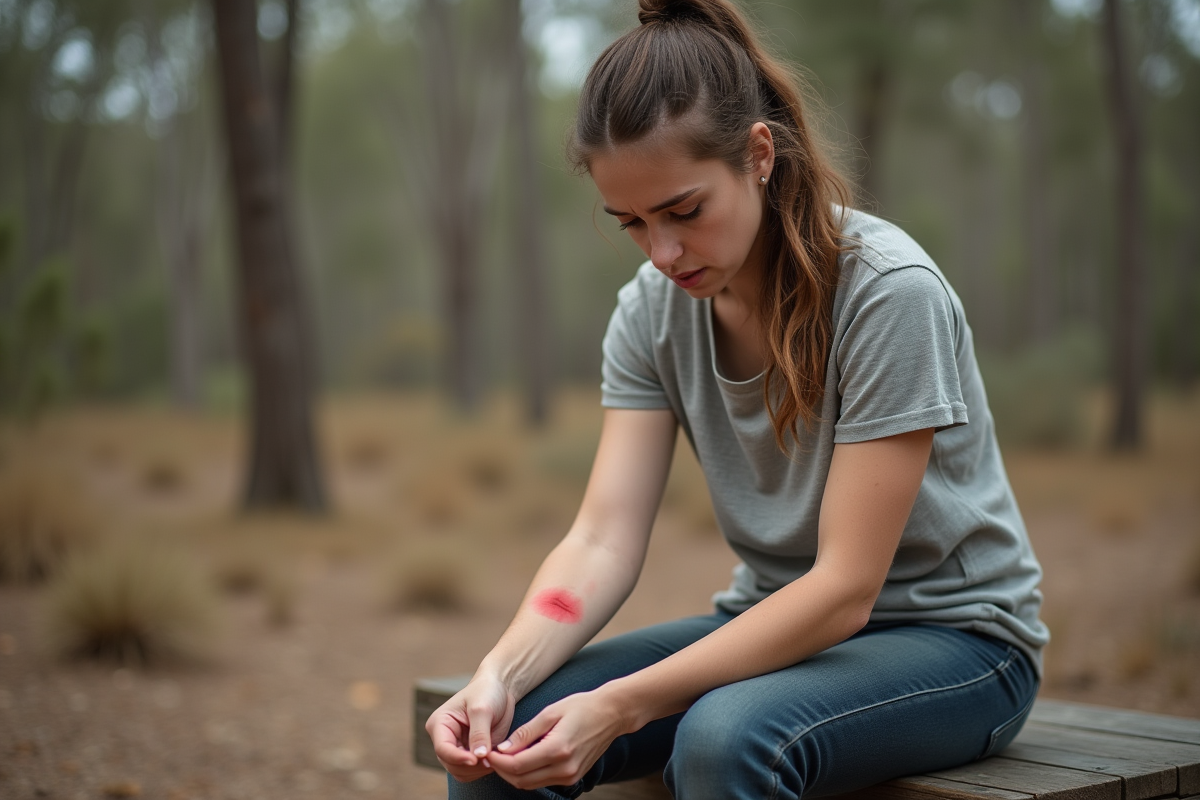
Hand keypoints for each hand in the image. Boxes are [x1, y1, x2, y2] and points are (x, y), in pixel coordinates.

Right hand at [425, 673, 515, 782]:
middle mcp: (444, 739)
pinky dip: (483, 770)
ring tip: (495, 757)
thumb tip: (478, 757)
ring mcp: (456, 748)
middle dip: (472, 765)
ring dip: (478, 770)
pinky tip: (495, 758)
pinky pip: (472, 772)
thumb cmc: (486, 692)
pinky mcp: (469, 754)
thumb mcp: (482, 709)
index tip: (476, 759)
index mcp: (440, 724)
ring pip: (461, 772)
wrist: (499, 689)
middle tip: (492, 758)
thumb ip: (479, 733)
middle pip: (451, 764)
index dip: (458, 758)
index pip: (443, 749)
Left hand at [485, 686, 629, 789]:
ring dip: (513, 774)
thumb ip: (526, 732)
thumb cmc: (581, 707)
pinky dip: (528, 774)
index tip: (488, 752)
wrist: (611, 714)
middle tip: (491, 756)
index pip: (517, 766)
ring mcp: (570, 776)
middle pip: (521, 780)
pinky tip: (522, 759)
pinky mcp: (573, 778)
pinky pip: (542, 781)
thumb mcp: (550, 712)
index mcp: (558, 749)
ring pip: (530, 784)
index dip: (498, 762)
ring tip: (503, 757)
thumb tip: (503, 749)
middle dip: (502, 770)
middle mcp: (565, 768)